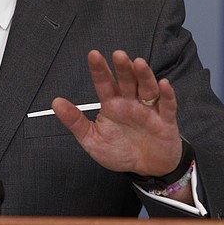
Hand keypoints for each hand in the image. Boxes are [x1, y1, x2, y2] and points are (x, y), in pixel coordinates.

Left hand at [52, 50, 182, 177]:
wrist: (148, 169)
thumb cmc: (120, 151)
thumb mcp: (92, 140)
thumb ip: (75, 122)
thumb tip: (55, 103)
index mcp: (112, 104)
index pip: (104, 83)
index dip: (99, 70)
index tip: (93, 55)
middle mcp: (131, 102)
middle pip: (127, 81)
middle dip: (122, 68)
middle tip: (118, 55)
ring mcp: (149, 110)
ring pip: (147, 88)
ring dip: (144, 75)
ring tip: (138, 63)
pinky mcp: (165, 121)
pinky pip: (168, 106)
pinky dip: (167, 95)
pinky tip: (163, 84)